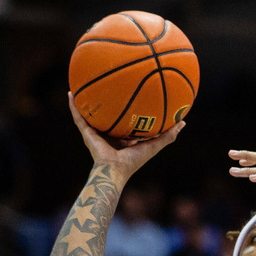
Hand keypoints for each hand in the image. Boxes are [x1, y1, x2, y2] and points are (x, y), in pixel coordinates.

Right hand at [68, 92, 184, 179]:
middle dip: (108, 103)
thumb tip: (183, 122)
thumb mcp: (154, 145)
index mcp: (124, 139)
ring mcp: (96, 133)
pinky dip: (74, 106)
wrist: (114, 170)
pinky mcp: (86, 133)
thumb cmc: (134, 161)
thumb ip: (168, 135)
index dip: (130, 111)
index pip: (127, 122)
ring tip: (85, 85)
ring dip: (87, 102)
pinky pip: (78, 116)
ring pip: (91, 114)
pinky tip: (71, 92)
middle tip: (110, 84)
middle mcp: (109, 135)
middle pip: (108, 116)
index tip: (134, 96)